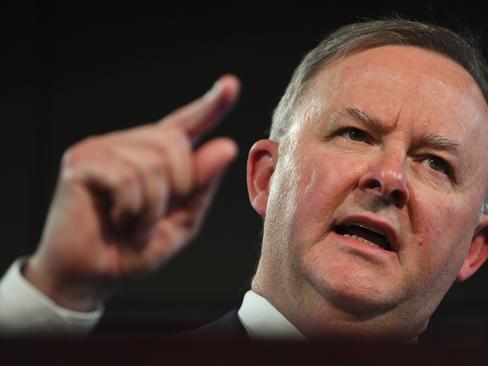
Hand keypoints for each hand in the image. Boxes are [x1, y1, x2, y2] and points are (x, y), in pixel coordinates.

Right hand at [24, 75, 240, 310]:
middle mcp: (127, 144)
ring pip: (154, 164)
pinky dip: (133, 209)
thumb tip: (226, 145)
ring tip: (133, 225)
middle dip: (177, 188)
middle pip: (175, 145)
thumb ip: (202, 185)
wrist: (90, 278)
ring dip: (152, 208)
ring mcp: (101, 149)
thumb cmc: (132, 249)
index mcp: (153, 156)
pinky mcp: (81, 162)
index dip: (211, 105)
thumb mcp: (181, 221)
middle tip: (153, 219)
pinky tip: (117, 220)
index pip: (186, 124)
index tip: (231, 85)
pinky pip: (128, 178)